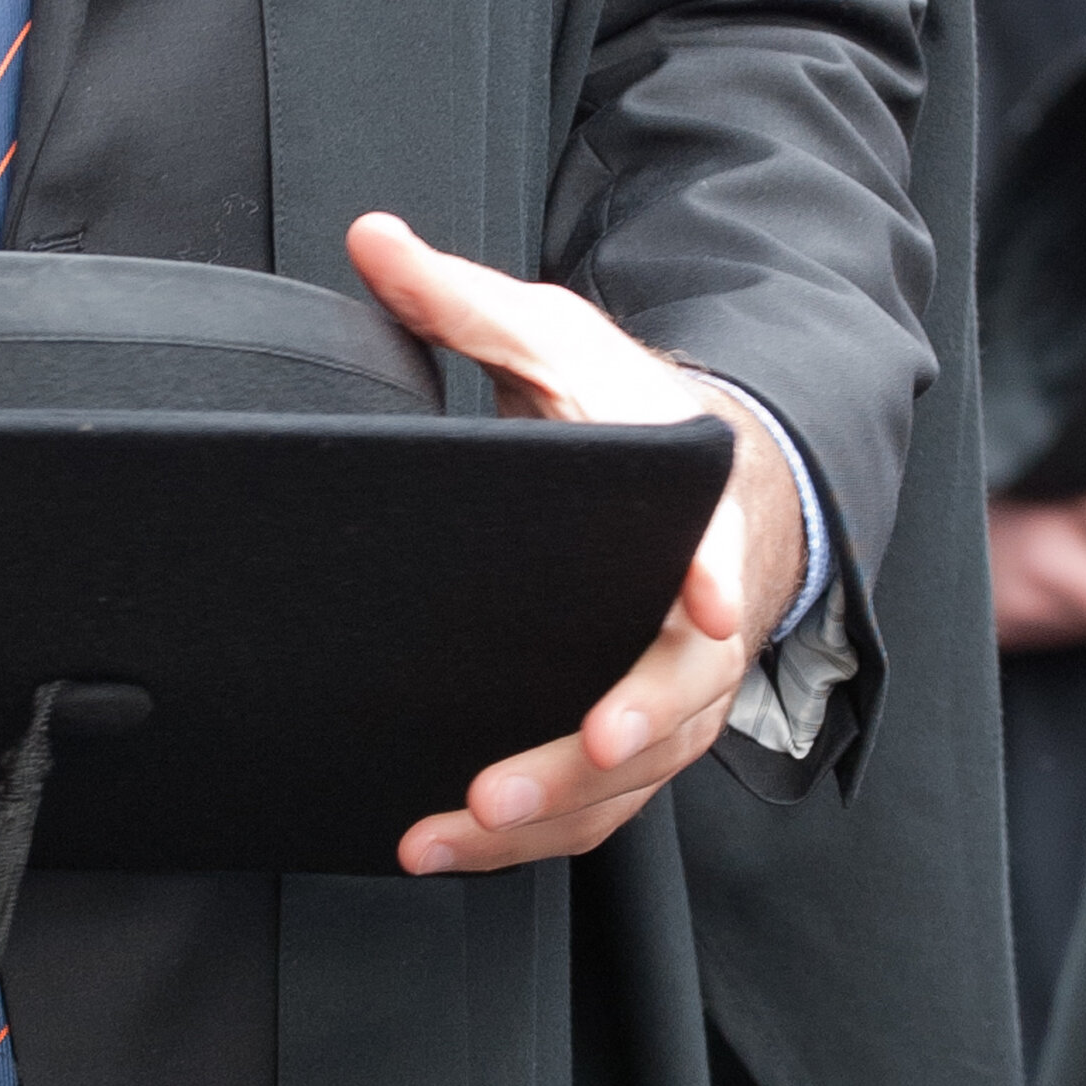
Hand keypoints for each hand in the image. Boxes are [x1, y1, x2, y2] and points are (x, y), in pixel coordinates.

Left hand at [345, 210, 801, 877]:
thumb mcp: (548, 337)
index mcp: (689, 505)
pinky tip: (450, 847)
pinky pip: (598, 805)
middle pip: (678, 695)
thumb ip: (463, 299)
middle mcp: (699, 614)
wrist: (692, 477)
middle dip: (609, 739)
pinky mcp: (637, 737)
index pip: (715, 546)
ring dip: (549, 812)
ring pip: (633, 774)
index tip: (705, 610)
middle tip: (528, 770)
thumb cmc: (619, 409)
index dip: (710, 581)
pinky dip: (531, 836)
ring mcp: (675, 688)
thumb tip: (371, 238)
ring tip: (460, 826)